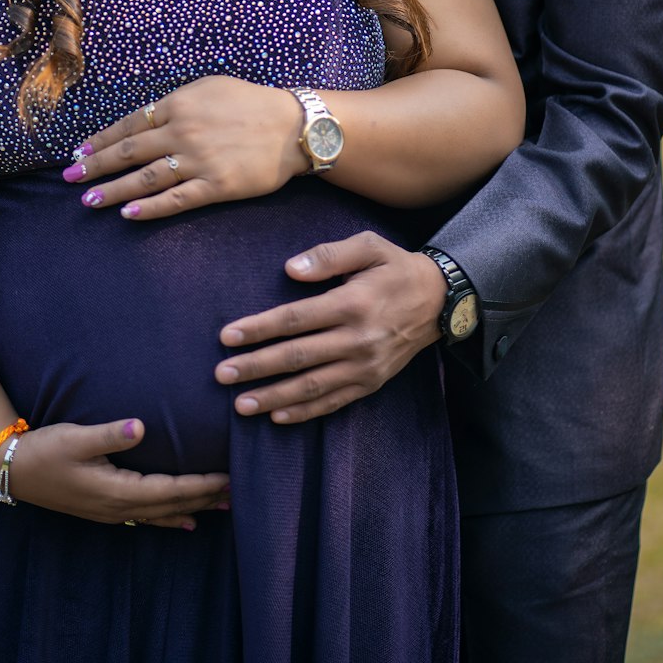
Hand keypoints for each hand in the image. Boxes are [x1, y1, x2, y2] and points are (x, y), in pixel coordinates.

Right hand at [0, 417, 229, 529]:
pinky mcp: (103, 509)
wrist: (12, 470)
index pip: (169, 490)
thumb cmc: (45, 450)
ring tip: (222, 507)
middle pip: (172, 506)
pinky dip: (168, 519)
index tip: (229, 478)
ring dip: (192, 509)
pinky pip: (146, 517)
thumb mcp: (76, 437)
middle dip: (205, 499)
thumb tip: (141, 426)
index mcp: (116, 491)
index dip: (200, 485)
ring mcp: (110, 512)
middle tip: (241, 494)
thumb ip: (109, 434)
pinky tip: (183, 522)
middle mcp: (117, 507)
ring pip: (161, 514)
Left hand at [63, 77, 305, 220]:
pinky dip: (149, 208)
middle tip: (70, 178)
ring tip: (89, 200)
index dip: (101, 139)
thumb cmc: (252, 103)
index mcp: (180, 104)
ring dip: (113, 190)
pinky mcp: (216, 186)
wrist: (294, 126)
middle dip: (95, 165)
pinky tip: (128, 214)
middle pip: (129, 152)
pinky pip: (175, 200)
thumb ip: (177, 101)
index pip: (129, 124)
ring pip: (145, 178)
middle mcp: (183, 132)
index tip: (79, 151)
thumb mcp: (210, 87)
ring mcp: (199, 161)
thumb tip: (146, 116)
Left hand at [214, 232, 446, 422]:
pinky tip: (278, 417)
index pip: (295, 319)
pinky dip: (305, 412)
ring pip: (312, 386)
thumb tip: (289, 269)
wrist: (440, 301)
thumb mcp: (368, 246)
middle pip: (298, 357)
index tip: (227, 337)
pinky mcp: (372, 383)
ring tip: (240, 404)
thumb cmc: (395, 267)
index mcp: (352, 304)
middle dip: (256, 367)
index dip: (259, 329)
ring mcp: (366, 366)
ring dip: (274, 397)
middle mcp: (357, 339)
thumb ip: (328, 255)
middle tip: (221, 375)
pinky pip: (334, 402)